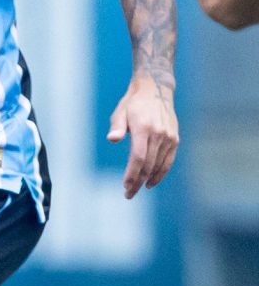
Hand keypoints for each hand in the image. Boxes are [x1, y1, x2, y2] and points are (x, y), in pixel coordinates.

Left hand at [107, 73, 178, 199]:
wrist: (155, 91)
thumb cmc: (132, 104)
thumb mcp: (120, 112)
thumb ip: (117, 126)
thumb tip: (112, 139)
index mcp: (144, 128)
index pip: (138, 157)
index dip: (132, 174)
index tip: (125, 186)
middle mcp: (159, 134)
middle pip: (148, 165)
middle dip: (138, 181)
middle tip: (128, 194)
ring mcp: (169, 137)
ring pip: (159, 165)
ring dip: (149, 180)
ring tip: (137, 189)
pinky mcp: (175, 139)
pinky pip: (168, 160)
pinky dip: (161, 173)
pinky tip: (151, 182)